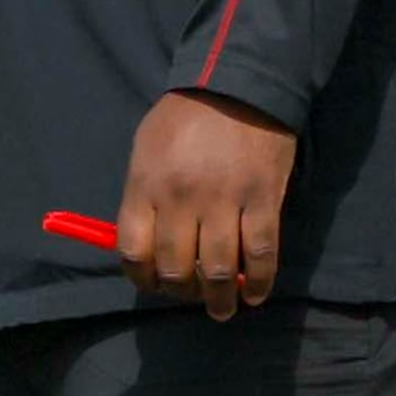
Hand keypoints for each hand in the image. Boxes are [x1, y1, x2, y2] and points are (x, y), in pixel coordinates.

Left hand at [116, 89, 295, 319]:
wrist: (237, 86)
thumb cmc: (183, 118)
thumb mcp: (145, 149)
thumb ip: (141, 195)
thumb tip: (142, 243)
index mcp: (145, 184)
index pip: (133, 249)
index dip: (141, 277)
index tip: (151, 284)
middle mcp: (181, 199)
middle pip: (175, 266)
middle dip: (180, 291)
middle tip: (188, 296)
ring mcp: (224, 202)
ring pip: (218, 270)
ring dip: (219, 299)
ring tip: (221, 309)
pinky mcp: (263, 203)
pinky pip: (261, 256)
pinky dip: (258, 283)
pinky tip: (254, 295)